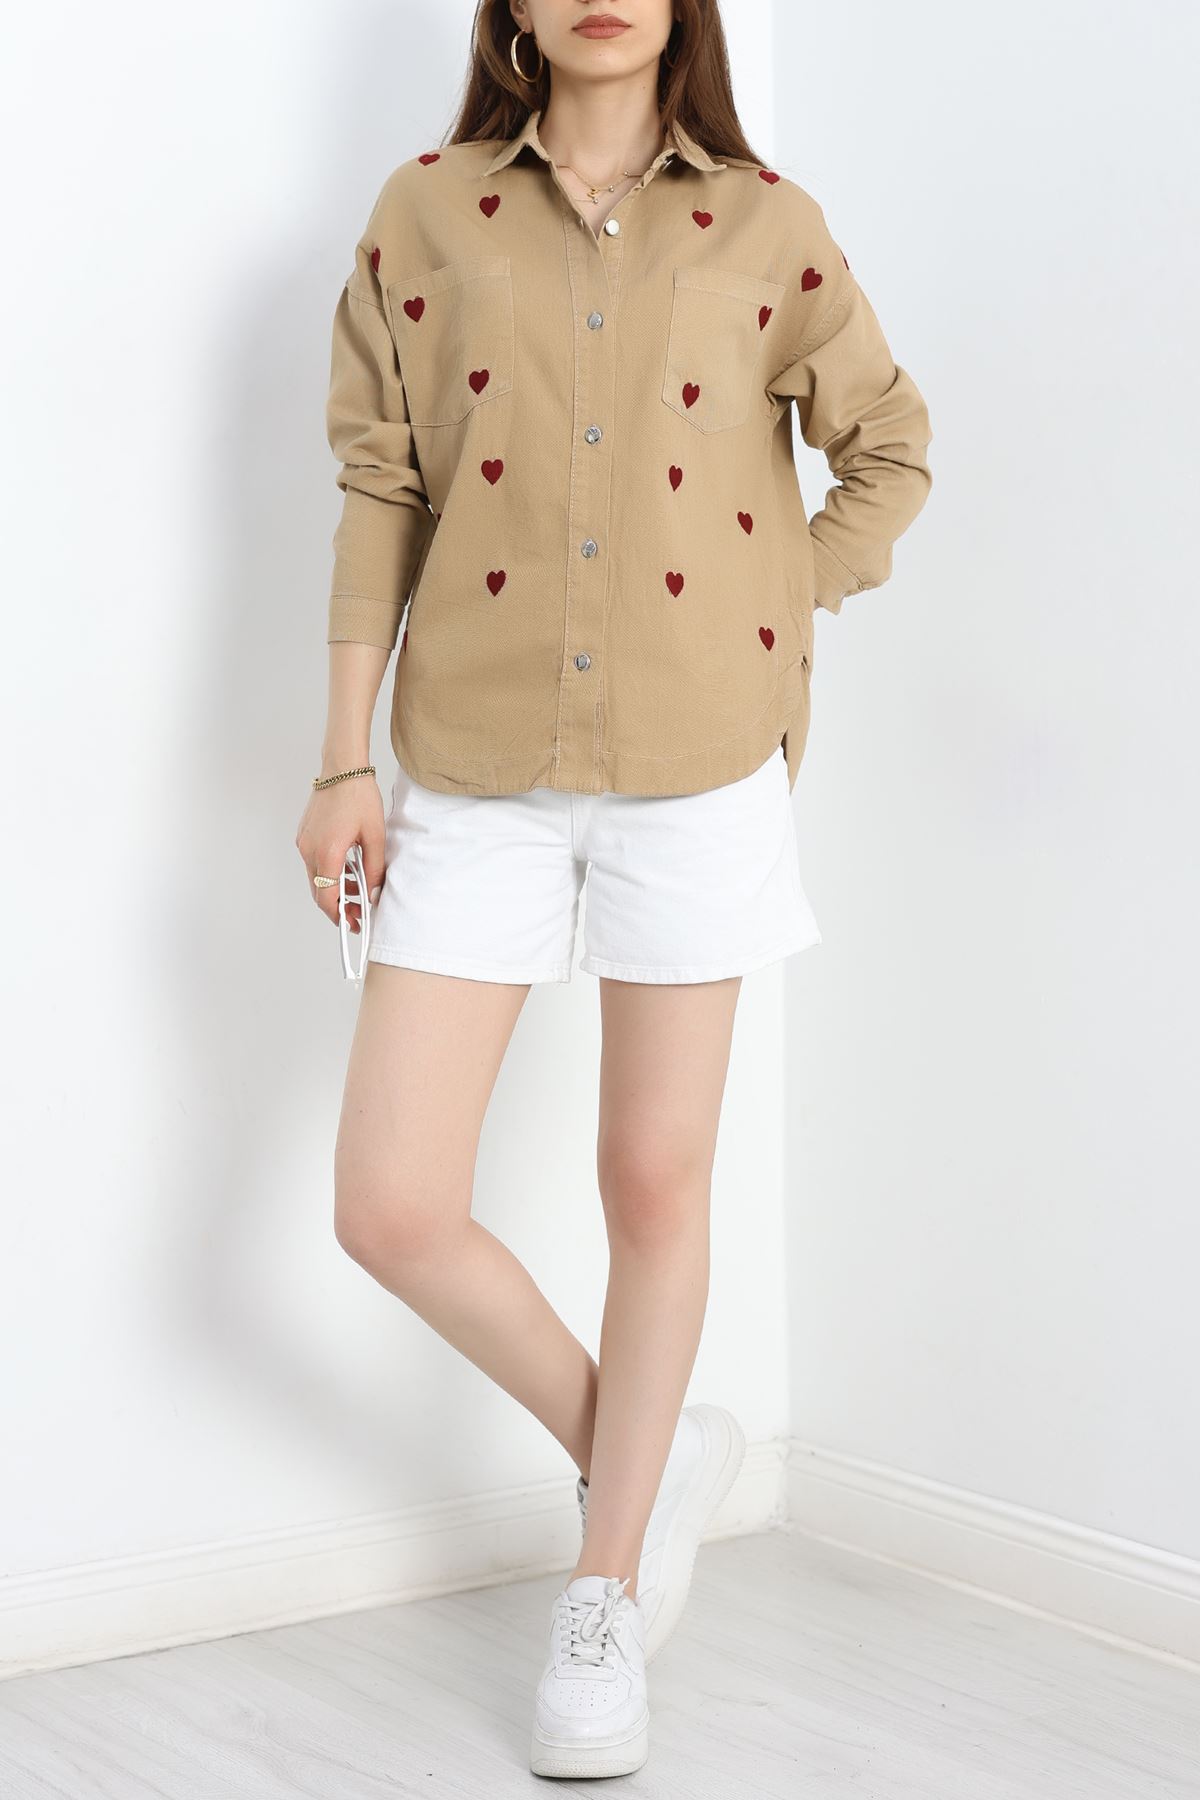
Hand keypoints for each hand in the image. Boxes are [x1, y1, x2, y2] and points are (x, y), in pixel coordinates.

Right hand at [295, 773, 384, 931]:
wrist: (343, 769)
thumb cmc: (359, 797)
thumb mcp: (375, 836)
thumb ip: (375, 869)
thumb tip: (374, 894)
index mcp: (327, 852)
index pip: (326, 897)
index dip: (339, 915)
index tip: (353, 923)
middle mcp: (309, 850)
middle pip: (319, 891)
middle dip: (339, 905)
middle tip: (358, 912)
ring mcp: (303, 842)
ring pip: (316, 877)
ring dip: (335, 887)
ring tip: (358, 887)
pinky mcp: (304, 835)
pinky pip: (314, 862)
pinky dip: (329, 871)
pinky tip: (347, 868)